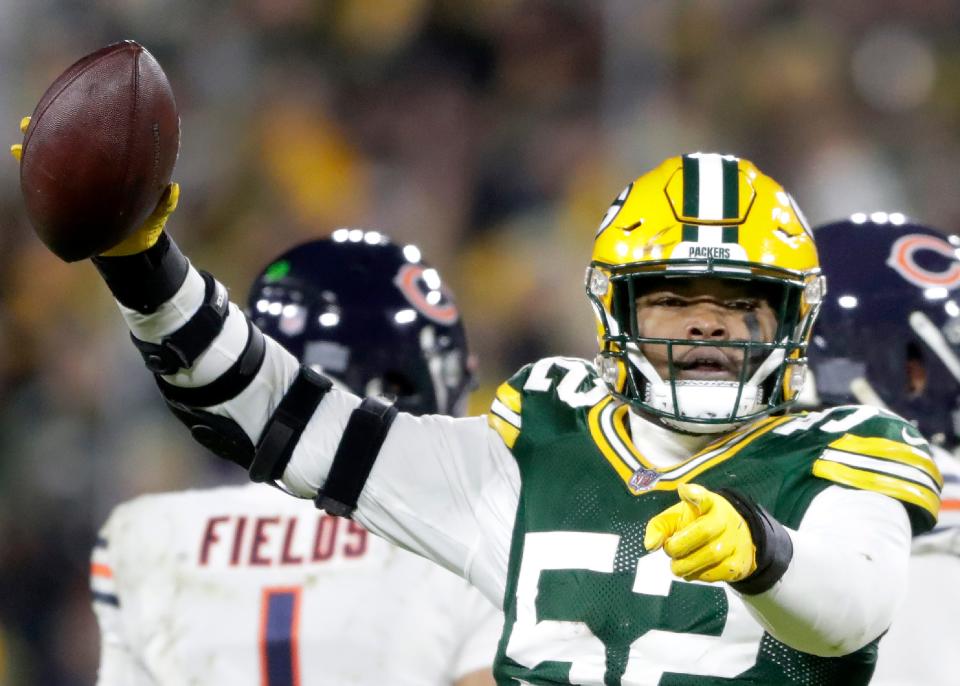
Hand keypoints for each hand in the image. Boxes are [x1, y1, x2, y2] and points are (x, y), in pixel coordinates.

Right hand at [11, 116, 178, 256]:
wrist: (129, 248)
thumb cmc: (146, 226)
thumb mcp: (158, 212)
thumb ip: (166, 201)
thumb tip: (172, 188)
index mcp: (120, 168)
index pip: (108, 140)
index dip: (101, 122)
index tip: (91, 102)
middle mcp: (99, 169)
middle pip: (80, 141)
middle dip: (65, 124)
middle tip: (52, 107)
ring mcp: (83, 181)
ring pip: (60, 156)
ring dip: (42, 140)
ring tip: (26, 126)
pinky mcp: (70, 195)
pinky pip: (49, 179)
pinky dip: (32, 168)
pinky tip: (18, 154)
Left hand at [644, 483, 756, 582]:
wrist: (731, 540)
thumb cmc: (696, 525)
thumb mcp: (677, 519)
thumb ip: (659, 527)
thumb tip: (649, 546)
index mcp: (708, 504)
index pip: (703, 496)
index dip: (694, 494)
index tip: (683, 489)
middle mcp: (724, 519)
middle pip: (703, 532)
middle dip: (679, 546)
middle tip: (669, 549)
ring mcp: (735, 541)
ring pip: (710, 556)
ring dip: (686, 565)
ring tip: (678, 564)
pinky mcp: (739, 563)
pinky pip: (716, 574)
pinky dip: (698, 575)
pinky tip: (693, 570)